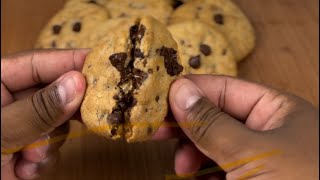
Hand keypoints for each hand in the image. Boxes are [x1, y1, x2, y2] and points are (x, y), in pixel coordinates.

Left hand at [1, 49, 88, 179]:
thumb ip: (37, 108)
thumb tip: (77, 83)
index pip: (37, 63)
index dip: (70, 60)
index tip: (103, 61)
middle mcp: (9, 101)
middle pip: (53, 92)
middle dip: (66, 108)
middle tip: (93, 107)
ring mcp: (21, 126)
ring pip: (57, 122)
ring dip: (49, 141)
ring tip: (29, 156)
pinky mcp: (27, 149)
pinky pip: (52, 147)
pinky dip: (43, 160)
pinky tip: (24, 169)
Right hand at [168, 75, 318, 178]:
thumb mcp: (251, 154)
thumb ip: (212, 122)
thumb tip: (180, 90)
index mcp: (275, 110)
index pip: (223, 88)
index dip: (191, 92)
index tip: (160, 101)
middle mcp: (265, 129)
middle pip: (214, 115)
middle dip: (187, 126)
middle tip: (158, 133)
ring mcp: (256, 156)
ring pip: (212, 144)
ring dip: (192, 153)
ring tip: (183, 169)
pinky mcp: (249, 178)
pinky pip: (217, 168)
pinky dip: (203, 174)